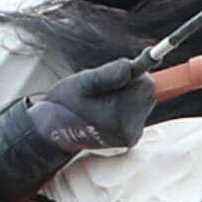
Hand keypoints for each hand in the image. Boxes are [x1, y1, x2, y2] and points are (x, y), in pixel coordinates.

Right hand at [0, 57, 158, 200]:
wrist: (53, 132)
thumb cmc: (65, 104)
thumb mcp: (82, 83)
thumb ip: (108, 74)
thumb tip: (131, 66)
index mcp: (120, 116)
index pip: (146, 84)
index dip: (137, 71)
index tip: (134, 63)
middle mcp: (130, 129)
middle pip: (147, 93)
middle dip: (130, 83)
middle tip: (104, 86)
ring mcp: (131, 136)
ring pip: (141, 102)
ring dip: (126, 95)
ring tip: (100, 100)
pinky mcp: (130, 137)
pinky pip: (136, 112)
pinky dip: (125, 105)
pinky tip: (105, 109)